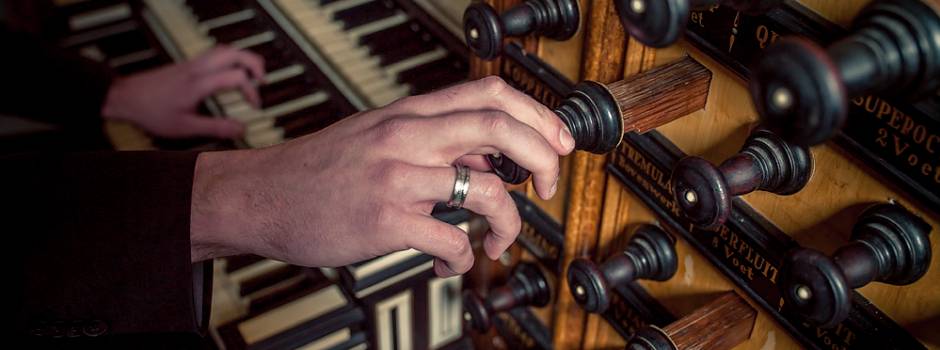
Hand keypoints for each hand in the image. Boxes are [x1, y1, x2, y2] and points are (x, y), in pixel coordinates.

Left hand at [101, 46, 264, 138]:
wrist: (125, 97)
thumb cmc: (151, 112)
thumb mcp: (185, 127)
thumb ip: (216, 128)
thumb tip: (241, 129)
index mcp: (199, 84)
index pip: (236, 76)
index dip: (251, 91)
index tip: (254, 106)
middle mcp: (197, 69)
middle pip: (233, 52)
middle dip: (254, 63)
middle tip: (263, 78)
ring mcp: (191, 64)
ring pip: (223, 49)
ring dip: (242, 57)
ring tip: (252, 72)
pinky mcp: (187, 65)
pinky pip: (214, 54)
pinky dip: (229, 59)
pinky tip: (229, 73)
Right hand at [190, 77, 576, 276]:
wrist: (260, 196)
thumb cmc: (320, 170)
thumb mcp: (379, 136)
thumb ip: (434, 140)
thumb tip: (490, 157)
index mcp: (409, 113)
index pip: (489, 92)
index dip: (536, 114)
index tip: (557, 141)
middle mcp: (406, 137)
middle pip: (498, 126)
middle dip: (542, 156)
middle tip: (548, 185)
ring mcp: (396, 177)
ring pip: (486, 190)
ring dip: (508, 222)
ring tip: (498, 240)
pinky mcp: (384, 220)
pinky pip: (451, 241)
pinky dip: (463, 259)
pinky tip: (449, 265)